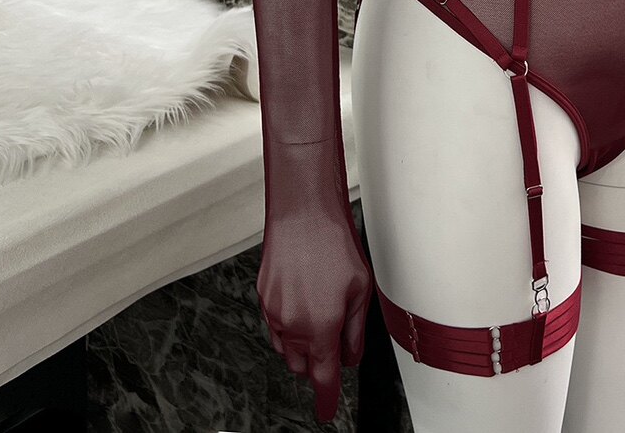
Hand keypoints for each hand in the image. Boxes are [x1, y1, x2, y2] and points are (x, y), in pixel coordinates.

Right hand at [256, 212, 372, 422]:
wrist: (302, 213)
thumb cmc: (334, 244)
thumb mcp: (361, 290)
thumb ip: (356, 332)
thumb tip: (350, 358)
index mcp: (321, 327)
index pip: (323, 379)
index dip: (325, 399)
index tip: (326, 411)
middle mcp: (294, 326)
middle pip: (303, 366)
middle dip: (318, 363)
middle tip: (336, 338)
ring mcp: (274, 312)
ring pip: (287, 348)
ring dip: (303, 344)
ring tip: (320, 310)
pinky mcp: (263, 298)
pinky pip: (275, 326)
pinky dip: (289, 325)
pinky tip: (303, 298)